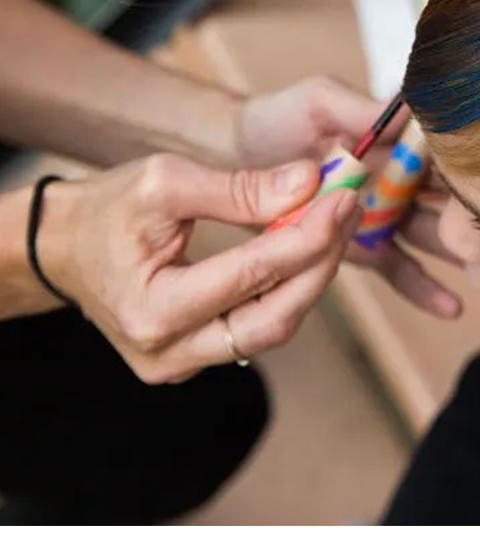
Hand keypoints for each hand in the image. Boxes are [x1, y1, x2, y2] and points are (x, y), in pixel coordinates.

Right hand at [36, 153, 360, 382]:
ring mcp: (182, 365)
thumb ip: (239, 188)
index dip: (306, 237)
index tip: (342, 198)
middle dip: (320, 262)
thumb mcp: (164, 182)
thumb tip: (309, 182)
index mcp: (152, 310)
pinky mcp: (196, 359)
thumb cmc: (108, 210)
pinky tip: (306, 249)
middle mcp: (168, 353)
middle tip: (348, 210)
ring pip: (272, 329)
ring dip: (311, 276)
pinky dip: (287, 289)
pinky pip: (256, 329)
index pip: (251, 277)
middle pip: (274, 318)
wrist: (64, 248)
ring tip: (333, 223)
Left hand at [235, 77, 462, 318]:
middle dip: (476, 213)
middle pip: (449, 197)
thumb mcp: (320, 99)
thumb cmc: (279, 118)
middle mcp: (402, 178)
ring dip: (461, 253)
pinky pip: (400, 269)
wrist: (234, 157)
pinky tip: (450, 308)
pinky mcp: (366, 248)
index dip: (468, 163)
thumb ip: (360, 107)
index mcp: (398, 139)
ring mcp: (387, 216)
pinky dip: (424, 288)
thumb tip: (409, 107)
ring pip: (434, 236)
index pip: (444, 151)